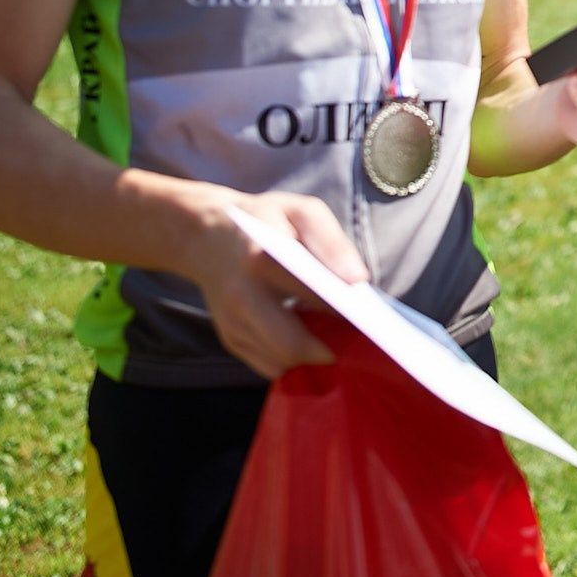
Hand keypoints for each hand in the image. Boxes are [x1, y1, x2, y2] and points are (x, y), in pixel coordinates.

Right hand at [181, 187, 366, 379]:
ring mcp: (231, 322)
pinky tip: (304, 331)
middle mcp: (240, 296)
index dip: (345, 309)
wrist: (207, 236)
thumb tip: (358, 279)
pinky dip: (292, 356)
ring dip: (310, 354)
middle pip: (292, 346)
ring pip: (281, 362)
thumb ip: (332, 243)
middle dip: (329, 348)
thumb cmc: (267, 221)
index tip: (368, 317)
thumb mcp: (302, 212)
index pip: (311, 295)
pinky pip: (270, 365)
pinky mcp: (230, 339)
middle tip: (352, 335)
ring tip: (329, 329)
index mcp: (261, 259)